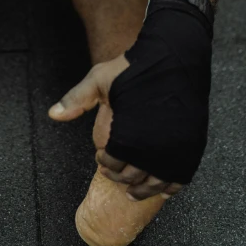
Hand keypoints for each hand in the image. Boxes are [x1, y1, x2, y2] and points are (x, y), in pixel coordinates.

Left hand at [49, 55, 182, 201]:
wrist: (173, 54)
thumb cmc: (135, 66)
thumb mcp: (99, 78)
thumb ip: (76, 99)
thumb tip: (53, 115)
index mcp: (128, 136)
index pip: (113, 164)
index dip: (105, 164)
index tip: (102, 160)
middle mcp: (152, 148)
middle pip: (133, 177)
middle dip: (121, 177)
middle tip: (115, 173)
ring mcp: (175, 149)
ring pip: (157, 183)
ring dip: (144, 189)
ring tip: (135, 191)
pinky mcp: (193, 146)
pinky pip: (181, 177)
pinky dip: (171, 186)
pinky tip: (164, 188)